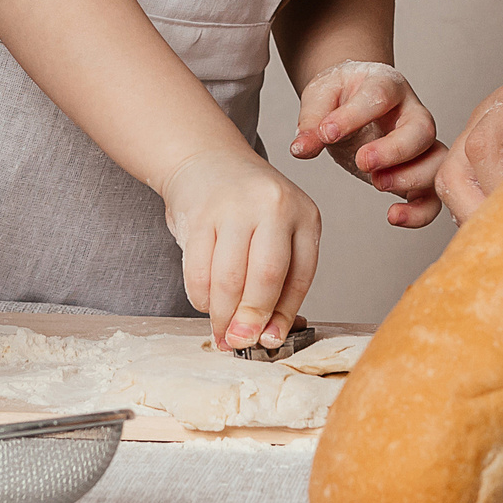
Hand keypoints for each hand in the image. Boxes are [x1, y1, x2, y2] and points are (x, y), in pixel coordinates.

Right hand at [160, 148, 321, 349]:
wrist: (207, 160)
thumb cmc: (247, 207)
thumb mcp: (278, 231)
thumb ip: (279, 277)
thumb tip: (269, 334)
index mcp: (304, 214)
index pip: (301, 277)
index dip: (284, 315)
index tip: (270, 340)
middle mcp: (274, 205)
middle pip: (267, 278)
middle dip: (252, 320)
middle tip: (241, 342)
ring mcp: (235, 206)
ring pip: (229, 279)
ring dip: (223, 315)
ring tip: (222, 331)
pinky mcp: (200, 213)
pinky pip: (198, 270)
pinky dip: (201, 297)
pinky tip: (205, 302)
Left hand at [289, 61, 445, 227]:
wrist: (353, 98)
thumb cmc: (341, 93)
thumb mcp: (320, 96)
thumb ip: (312, 120)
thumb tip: (301, 149)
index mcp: (386, 84)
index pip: (379, 95)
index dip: (354, 115)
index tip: (327, 133)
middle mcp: (411, 112)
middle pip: (422, 128)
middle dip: (394, 150)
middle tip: (362, 162)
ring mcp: (420, 143)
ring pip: (436, 161)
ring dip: (411, 178)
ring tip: (377, 184)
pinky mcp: (418, 171)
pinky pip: (433, 195)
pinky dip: (420, 212)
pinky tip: (393, 215)